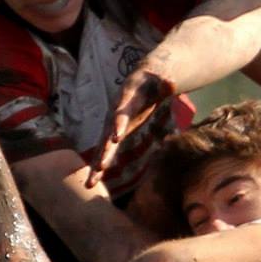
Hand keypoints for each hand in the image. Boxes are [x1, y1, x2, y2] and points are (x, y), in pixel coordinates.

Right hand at [84, 62, 177, 187]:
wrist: (142, 81)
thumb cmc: (154, 80)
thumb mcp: (161, 78)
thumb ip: (165, 82)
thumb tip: (170, 83)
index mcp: (125, 100)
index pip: (121, 113)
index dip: (118, 124)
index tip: (117, 137)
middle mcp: (114, 114)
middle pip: (107, 134)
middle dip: (104, 151)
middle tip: (100, 167)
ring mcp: (112, 126)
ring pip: (102, 148)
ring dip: (97, 165)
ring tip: (90, 184)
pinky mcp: (113, 135)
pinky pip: (105, 152)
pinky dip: (99, 167)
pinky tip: (93, 182)